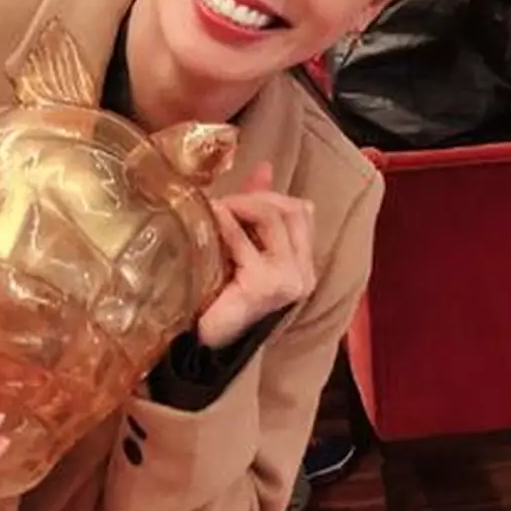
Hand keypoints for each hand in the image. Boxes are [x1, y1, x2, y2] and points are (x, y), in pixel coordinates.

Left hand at [198, 161, 315, 350]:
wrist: (206, 343)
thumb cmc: (223, 296)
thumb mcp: (245, 247)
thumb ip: (256, 211)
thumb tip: (264, 167)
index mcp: (303, 266)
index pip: (303, 212)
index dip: (272, 195)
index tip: (242, 195)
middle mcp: (303, 274)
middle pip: (292, 210)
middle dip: (257, 197)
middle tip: (226, 201)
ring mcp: (287, 280)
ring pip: (274, 218)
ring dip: (242, 205)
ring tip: (217, 208)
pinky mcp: (264, 285)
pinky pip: (245, 240)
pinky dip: (227, 224)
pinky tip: (212, 219)